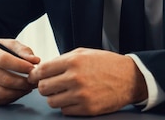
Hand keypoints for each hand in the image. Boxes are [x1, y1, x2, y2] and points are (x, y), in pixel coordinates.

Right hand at [0, 39, 40, 105]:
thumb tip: (35, 60)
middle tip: (34, 81)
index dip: (20, 66)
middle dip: (23, 83)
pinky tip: (17, 92)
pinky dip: (11, 98)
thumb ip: (23, 50)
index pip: (4, 60)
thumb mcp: (7, 44)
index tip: (33, 69)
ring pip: (2, 93)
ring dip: (19, 92)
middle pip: (5, 80)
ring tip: (28, 87)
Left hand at [28, 48, 147, 115]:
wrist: (130, 78)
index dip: (35, 75)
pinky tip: (74, 99)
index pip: (42, 71)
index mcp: (72, 61)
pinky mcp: (88, 109)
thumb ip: (61, 60)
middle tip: (51, 85)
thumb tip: (41, 69)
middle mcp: (75, 78)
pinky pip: (65, 111)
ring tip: (63, 92)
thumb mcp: (82, 53)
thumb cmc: (104, 63)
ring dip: (55, 97)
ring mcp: (81, 95)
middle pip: (43, 88)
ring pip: (52, 101)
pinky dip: (66, 106)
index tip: (34, 78)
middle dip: (44, 86)